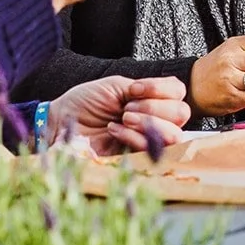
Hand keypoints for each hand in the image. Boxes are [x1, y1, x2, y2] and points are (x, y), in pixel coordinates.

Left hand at [51, 75, 190, 154]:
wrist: (63, 121)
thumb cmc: (86, 102)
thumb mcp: (117, 86)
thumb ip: (145, 88)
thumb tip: (168, 95)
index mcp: (152, 99)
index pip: (178, 92)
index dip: (161, 89)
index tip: (134, 89)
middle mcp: (155, 119)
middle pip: (182, 113)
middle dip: (154, 107)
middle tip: (127, 108)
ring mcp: (148, 140)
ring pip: (174, 133)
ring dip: (148, 121)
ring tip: (124, 118)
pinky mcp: (138, 158)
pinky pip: (151, 149)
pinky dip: (133, 136)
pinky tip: (114, 130)